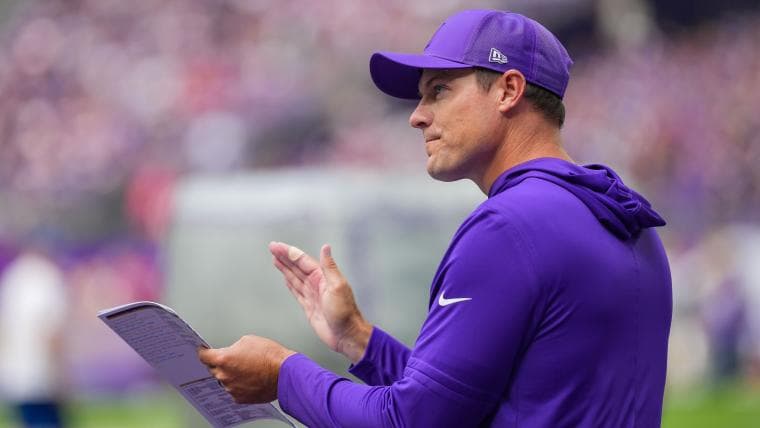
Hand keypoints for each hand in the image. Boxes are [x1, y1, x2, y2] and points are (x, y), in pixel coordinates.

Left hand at [198, 335, 295, 403]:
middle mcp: (224, 376)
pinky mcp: (240, 398)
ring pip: (224, 380)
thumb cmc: (270, 356)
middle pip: (213, 369)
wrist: (284, 373)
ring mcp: (231, 389)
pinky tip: (250, 378)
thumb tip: (231, 352)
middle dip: (220, 363)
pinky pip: (234, 390)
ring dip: (231, 375)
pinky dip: (239, 385)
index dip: (203, 352)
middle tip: (234, 359)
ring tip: (248, 369)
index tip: (203, 350)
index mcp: (224, 359)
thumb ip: (233, 347)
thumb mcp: (248, 340)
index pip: (204, 356)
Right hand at [269, 241, 371, 363]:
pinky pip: (296, 291)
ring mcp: (312, 294)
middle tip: (272, 248)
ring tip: (275, 259)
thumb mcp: (337, 286)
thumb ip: (329, 267)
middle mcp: (317, 283)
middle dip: (284, 257)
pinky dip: (290, 284)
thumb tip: (326, 247)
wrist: (346, 334)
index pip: (302, 260)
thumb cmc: (345, 312)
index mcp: (322, 277)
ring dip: (285, 268)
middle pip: (296, 267)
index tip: (276, 246)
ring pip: (295, 277)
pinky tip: (286, 279)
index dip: (288, 252)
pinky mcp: (308, 306)